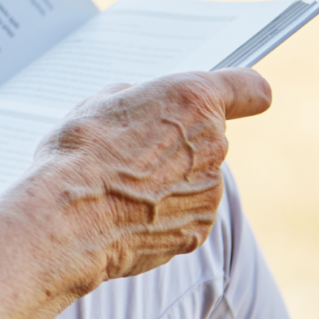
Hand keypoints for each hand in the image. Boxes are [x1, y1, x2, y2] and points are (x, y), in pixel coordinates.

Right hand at [29, 68, 271, 283]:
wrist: (68, 217)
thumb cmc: (79, 155)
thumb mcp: (99, 104)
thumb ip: (139, 101)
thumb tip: (143, 111)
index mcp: (193, 101)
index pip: (250, 89)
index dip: (241, 95)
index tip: (235, 101)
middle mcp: (213, 144)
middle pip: (208, 138)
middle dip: (177, 143)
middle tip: (132, 152)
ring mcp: (209, 191)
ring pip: (195, 178)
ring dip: (168, 181)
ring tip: (122, 188)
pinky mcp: (199, 229)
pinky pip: (185, 213)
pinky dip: (162, 214)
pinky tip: (127, 213)